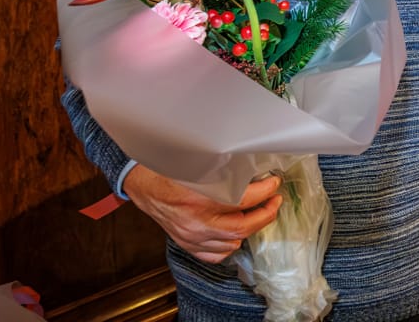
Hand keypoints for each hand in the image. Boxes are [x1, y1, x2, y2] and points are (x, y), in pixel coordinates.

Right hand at [123, 164, 282, 262]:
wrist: (144, 185)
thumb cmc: (169, 171)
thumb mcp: (199, 165)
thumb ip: (226, 171)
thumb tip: (255, 171)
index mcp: (199, 199)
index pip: (243, 200)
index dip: (265, 191)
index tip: (275, 183)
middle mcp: (195, 223)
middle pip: (242, 227)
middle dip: (265, 215)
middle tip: (274, 202)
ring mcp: (190, 238)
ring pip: (232, 243)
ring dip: (250, 229)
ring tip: (258, 214)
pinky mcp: (186, 244)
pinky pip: (215, 254)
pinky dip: (230, 245)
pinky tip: (236, 233)